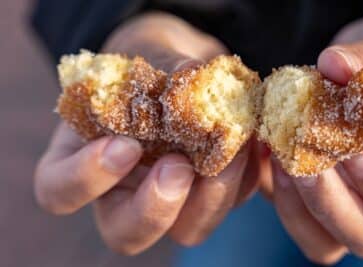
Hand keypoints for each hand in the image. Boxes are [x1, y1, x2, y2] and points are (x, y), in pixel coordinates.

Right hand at [34, 13, 259, 254]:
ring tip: (233, 146)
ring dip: (214, 194)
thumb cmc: (153, 60)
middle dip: (155, 209)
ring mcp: (173, 198)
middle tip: (178, 166)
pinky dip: (248, 176)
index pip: (60, 191)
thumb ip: (162, 65)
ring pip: (188, 230)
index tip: (123, 145)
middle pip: (127, 234)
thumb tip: (191, 74)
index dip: (86, 179)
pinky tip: (253, 143)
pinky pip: (234, 201)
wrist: (186, 67)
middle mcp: (126, 191)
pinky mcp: (214, 192)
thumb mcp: (148, 55)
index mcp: (86, 159)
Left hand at [272, 3, 362, 263]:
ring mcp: (350, 201)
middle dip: (330, 202)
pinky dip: (273, 186)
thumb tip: (332, 65)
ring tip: (282, 151)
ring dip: (296, 203)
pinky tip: (267, 142)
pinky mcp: (313, 190)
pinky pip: (289, 210)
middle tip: (306, 154)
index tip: (361, 156)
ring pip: (321, 238)